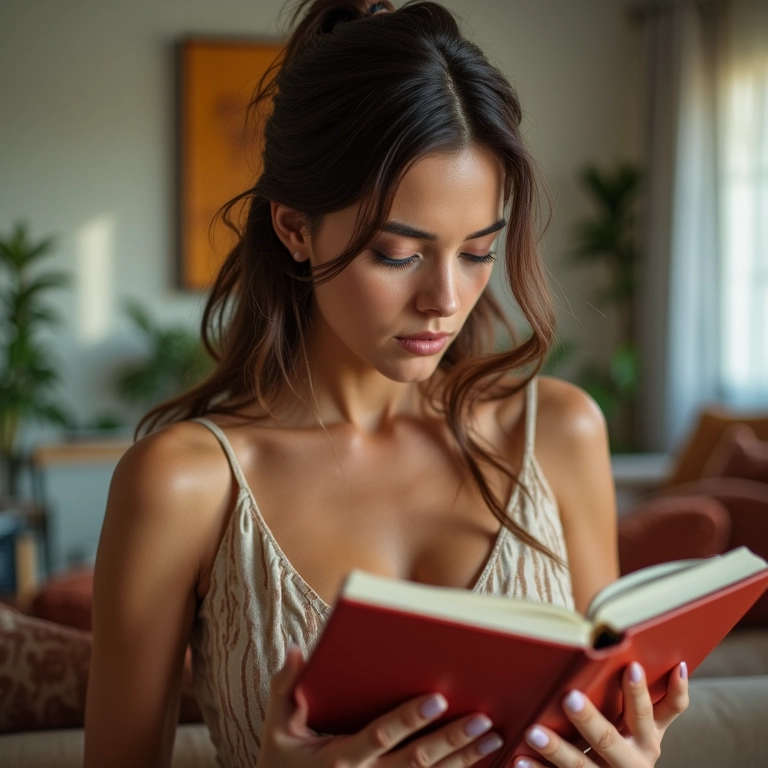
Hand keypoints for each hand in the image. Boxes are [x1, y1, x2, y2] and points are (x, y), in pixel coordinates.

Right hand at [258, 643, 504, 766]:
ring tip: (492, 737)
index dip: (409, 719)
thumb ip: (284, 690)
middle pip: (416, 761)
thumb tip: (297, 650)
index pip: (381, 736)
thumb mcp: (276, 730)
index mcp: (339, 759)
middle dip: (451, 739)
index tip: (437, 699)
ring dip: (463, 760)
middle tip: (483, 718)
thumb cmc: (282, 766)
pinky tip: (479, 763)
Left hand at [512, 661, 689, 767]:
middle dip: (589, 720)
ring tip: (533, 731)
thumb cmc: (634, 744)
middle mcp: (633, 761)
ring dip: (556, 749)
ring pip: (581, 766)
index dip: (641, 693)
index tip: (632, 667)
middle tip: (569, 697)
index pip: (649, 713)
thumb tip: (672, 659)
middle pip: (609, 739)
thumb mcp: (649, 728)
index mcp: (648, 738)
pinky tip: (518, 759)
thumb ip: (655, 701)